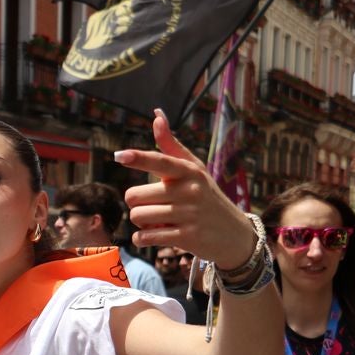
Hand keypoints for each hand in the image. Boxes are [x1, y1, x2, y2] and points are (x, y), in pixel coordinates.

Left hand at [116, 109, 256, 270]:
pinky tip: (156, 235)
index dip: (138, 159)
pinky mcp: (186, 237)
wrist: (234, 233)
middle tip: (156, 206)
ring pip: (137, 217)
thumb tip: (157, 114)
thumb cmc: (206, 196)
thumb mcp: (193, 169)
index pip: (159, 161)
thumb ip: (170, 145)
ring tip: (160, 221)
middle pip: (134, 196)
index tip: (120, 156)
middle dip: (137, 203)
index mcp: (188, 171)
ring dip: (141, 223)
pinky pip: (145, 238)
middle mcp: (188, 190)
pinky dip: (143, 239)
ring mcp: (188, 214)